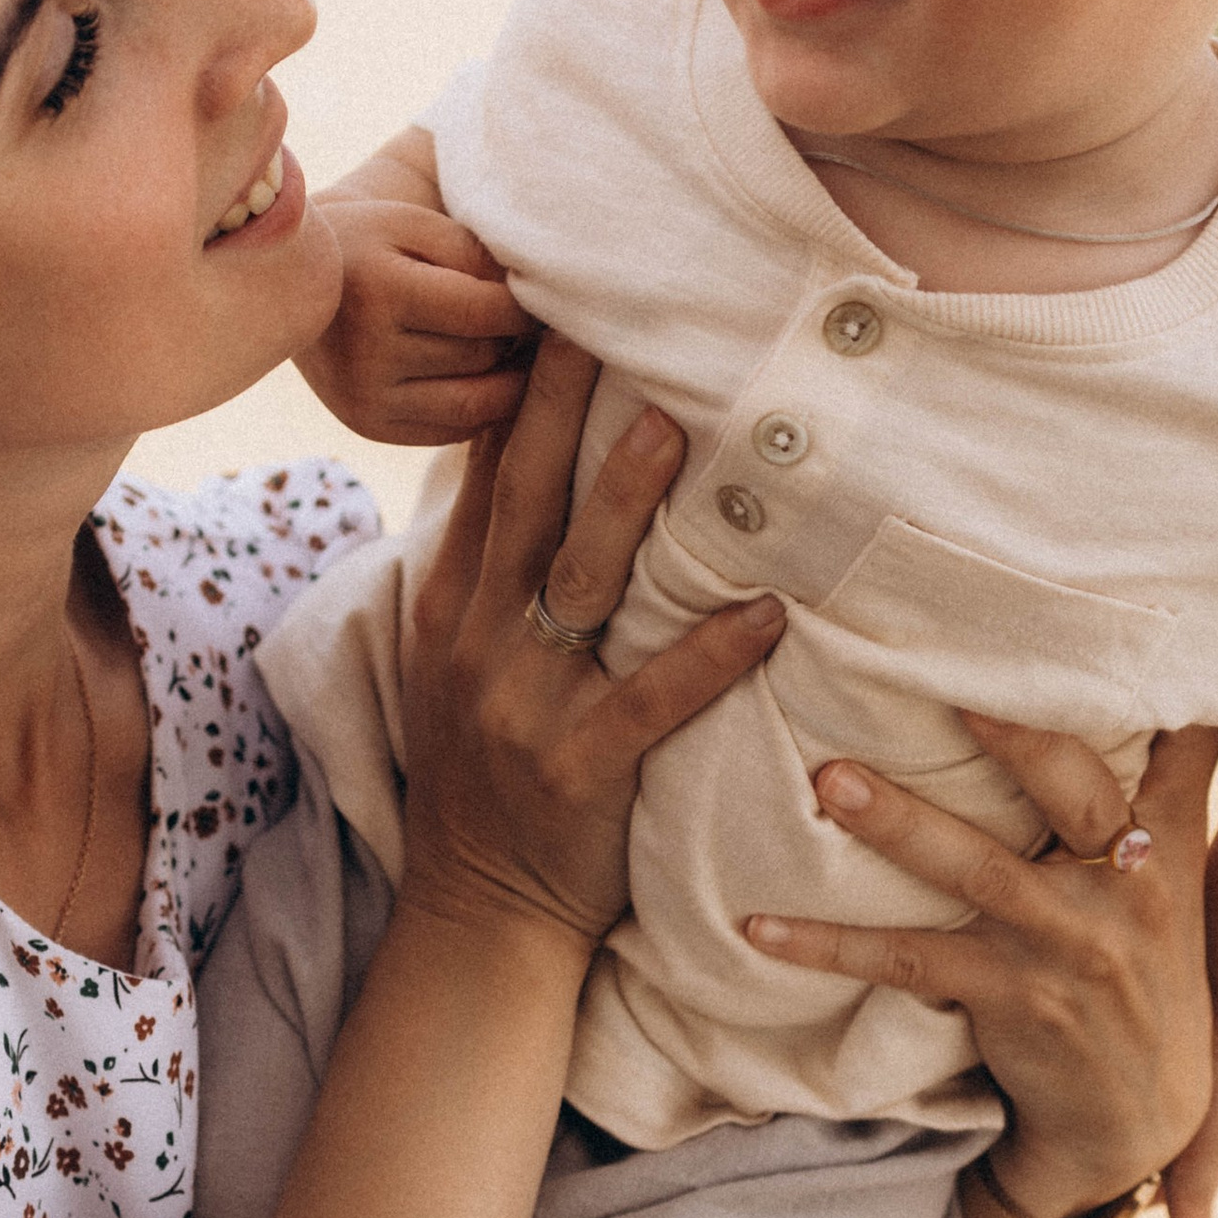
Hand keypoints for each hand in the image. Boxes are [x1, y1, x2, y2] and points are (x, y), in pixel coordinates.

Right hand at [298, 195, 537, 445]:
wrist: (295, 282)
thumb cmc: (372, 242)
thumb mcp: (419, 225)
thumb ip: (477, 256)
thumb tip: (536, 304)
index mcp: (379, 293)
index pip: (484, 314)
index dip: (527, 309)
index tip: (543, 299)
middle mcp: (366, 355)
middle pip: (481, 358)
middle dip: (515, 339)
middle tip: (529, 320)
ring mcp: (363, 400)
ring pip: (476, 403)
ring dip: (506, 378)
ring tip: (512, 348)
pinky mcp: (369, 426)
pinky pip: (453, 429)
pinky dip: (480, 405)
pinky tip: (481, 374)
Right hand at [400, 335, 783, 951]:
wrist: (479, 913)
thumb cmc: (490, 771)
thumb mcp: (458, 660)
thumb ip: (488, 569)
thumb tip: (521, 462)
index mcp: (451, 605)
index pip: (480, 476)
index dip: (507, 389)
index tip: (538, 303)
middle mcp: (479, 641)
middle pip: (520, 502)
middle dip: (551, 407)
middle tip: (592, 320)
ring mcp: (525, 704)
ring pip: (577, 581)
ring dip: (625, 500)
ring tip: (673, 425)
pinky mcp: (581, 768)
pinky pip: (651, 698)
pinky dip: (708, 653)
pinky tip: (765, 612)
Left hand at [743, 717, 1217, 1217]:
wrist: (1138, 1118)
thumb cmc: (1144, 966)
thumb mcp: (1177, 874)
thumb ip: (1166, 779)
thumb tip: (1169, 675)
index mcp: (1166, 839)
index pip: (1174, 744)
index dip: (1139, 680)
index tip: (1082, 618)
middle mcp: (1127, 884)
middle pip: (1073, 790)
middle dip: (1013, 734)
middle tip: (943, 679)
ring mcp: (1066, 944)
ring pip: (975, 869)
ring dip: (897, 823)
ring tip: (827, 779)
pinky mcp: (1009, 1000)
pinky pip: (907, 962)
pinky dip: (830, 944)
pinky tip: (760, 925)